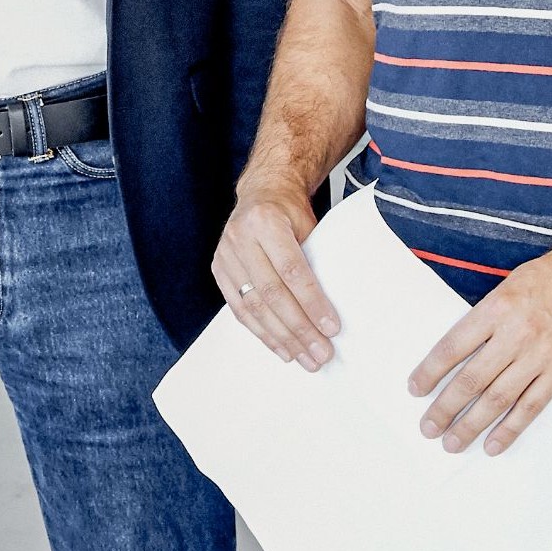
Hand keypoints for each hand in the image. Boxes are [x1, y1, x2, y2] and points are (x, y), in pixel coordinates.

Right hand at [213, 175, 340, 369]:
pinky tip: (282, 347)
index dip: (312, 301)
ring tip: (306, 358)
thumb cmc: (290, 211)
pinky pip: (239, 309)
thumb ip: (315, 260)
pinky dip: (262, 332)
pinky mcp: (220, 269)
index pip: (291, 269)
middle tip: (321, 353)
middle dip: (299, 328)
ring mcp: (226, 254)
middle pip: (272, 293)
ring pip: (254, 306)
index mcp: (266, 221)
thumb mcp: (308, 225)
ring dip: (282, 338)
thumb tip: (331, 309)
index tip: (331, 327)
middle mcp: (241, 236)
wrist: (261, 192)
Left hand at [408, 227, 551, 454]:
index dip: (431, 370)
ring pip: (499, 399)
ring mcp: (540, 356)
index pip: (453, 346)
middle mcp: (516, 335)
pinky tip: (494, 444)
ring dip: (473, 424)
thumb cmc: (551, 276)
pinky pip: (531, 406)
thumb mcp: (508, 284)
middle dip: (446, 407)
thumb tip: (459, 348)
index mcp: (496, 308)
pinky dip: (511, 428)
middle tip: (428, 427)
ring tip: (452, 442)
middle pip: (472, 378)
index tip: (414, 388)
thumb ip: (485, 316)